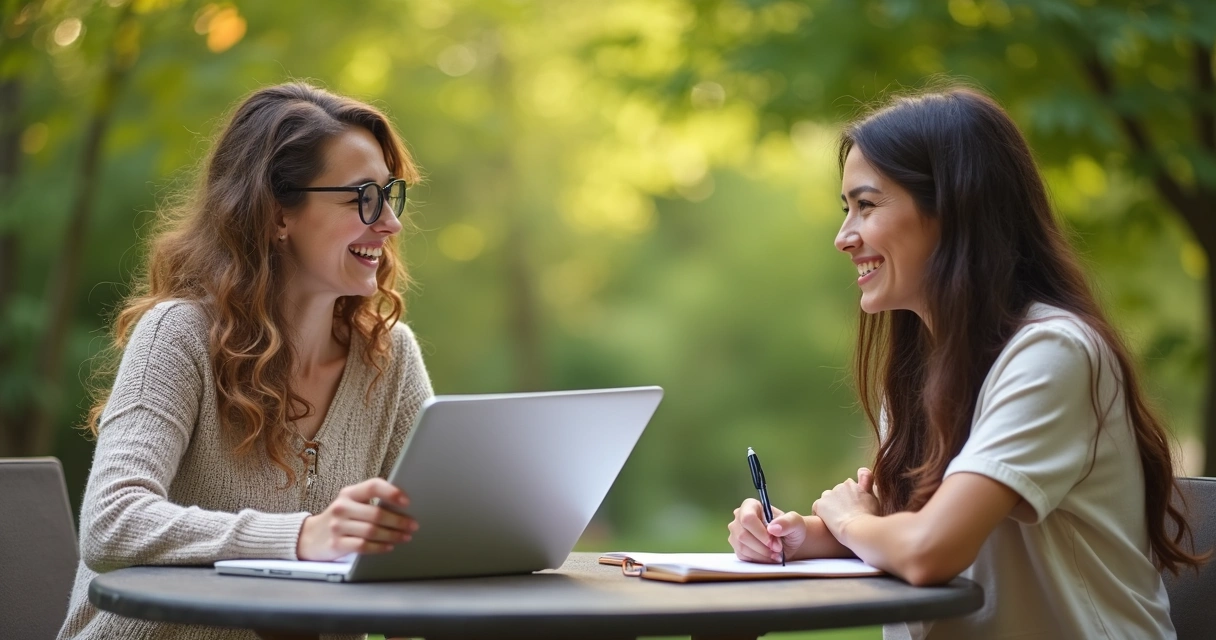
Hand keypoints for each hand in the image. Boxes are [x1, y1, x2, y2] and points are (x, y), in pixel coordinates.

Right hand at [296, 478, 416, 560]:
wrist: (309, 537)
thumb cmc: (340, 518)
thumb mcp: (351, 504)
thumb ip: (371, 502)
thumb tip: (403, 507)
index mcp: (349, 493)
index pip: (373, 486)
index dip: (392, 492)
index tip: (407, 501)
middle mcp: (342, 507)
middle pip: (376, 513)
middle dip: (399, 520)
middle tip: (413, 525)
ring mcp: (337, 526)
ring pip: (372, 531)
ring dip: (393, 535)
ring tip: (405, 537)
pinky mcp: (336, 544)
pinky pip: (363, 546)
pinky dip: (379, 547)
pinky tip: (389, 546)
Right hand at [728, 498, 806, 562]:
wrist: (790, 543)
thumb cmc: (792, 529)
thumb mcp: (796, 523)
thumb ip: (788, 522)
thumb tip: (772, 528)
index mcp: (751, 506)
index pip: (747, 518)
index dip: (760, 533)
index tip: (775, 543)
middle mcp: (739, 518)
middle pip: (742, 535)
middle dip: (762, 546)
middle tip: (778, 550)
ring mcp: (736, 533)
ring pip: (742, 547)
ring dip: (761, 554)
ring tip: (776, 554)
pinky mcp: (737, 548)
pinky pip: (743, 556)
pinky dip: (758, 560)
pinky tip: (769, 557)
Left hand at [812, 467, 878, 539]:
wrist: (858, 528)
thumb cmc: (869, 516)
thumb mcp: (872, 497)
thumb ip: (867, 483)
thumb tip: (862, 470)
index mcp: (852, 484)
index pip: (849, 486)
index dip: (850, 496)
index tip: (852, 505)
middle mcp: (839, 486)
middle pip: (837, 494)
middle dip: (840, 503)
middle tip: (847, 517)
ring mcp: (828, 495)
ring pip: (827, 501)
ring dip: (831, 508)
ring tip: (838, 522)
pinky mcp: (819, 504)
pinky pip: (817, 509)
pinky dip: (821, 515)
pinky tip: (828, 524)